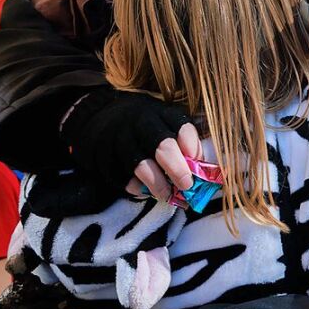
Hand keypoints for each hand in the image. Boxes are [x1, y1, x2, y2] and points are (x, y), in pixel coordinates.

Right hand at [62, 88, 202, 199]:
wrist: (102, 118)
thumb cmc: (146, 127)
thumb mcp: (165, 124)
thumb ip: (185, 144)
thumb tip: (206, 171)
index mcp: (161, 113)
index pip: (181, 126)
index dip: (192, 147)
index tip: (198, 163)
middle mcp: (141, 123)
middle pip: (162, 145)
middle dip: (178, 169)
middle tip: (187, 185)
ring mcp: (120, 139)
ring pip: (141, 166)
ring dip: (158, 185)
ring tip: (167, 195)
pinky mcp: (104, 157)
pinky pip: (121, 178)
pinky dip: (135, 188)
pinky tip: (145, 192)